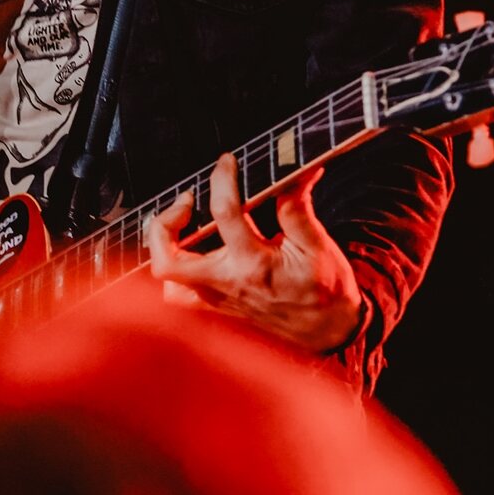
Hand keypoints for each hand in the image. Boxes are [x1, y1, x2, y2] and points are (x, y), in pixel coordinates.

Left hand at [144, 152, 363, 354]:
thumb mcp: (318, 246)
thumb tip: (294, 173)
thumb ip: (298, 209)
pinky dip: (174, 271)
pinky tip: (188, 250)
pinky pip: (178, 295)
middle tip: (187, 201)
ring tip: (182, 222)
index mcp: (254, 264)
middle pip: (169, 260)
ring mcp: (218, 298)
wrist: (329, 332)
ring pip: (167, 279)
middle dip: (165, 223)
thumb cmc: (325, 290)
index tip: (227, 162)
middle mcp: (228, 283)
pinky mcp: (217, 307)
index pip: (225, 212)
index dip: (222, 179)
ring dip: (164, 247)